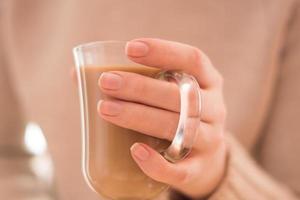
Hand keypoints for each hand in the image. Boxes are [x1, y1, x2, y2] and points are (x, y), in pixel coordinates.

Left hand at [97, 38, 226, 197]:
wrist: (203, 158)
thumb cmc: (176, 115)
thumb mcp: (168, 93)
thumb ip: (134, 80)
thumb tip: (77, 73)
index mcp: (208, 82)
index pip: (193, 59)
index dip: (165, 52)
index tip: (130, 48)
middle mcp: (215, 109)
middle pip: (180, 95)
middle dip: (141, 87)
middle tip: (106, 82)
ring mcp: (211, 140)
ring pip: (178, 128)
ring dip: (140, 117)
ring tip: (106, 109)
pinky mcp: (200, 169)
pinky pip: (181, 170)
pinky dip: (157, 163)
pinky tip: (134, 150)